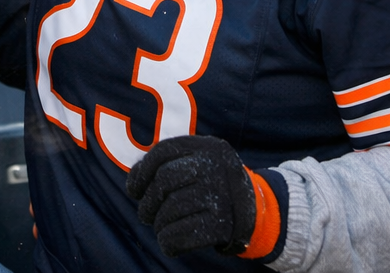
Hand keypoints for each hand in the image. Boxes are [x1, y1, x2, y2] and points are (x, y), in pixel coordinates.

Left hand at [125, 135, 256, 257]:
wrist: (256, 213)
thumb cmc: (214, 186)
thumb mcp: (199, 163)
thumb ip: (169, 164)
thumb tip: (133, 181)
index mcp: (208, 147)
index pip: (163, 151)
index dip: (142, 171)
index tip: (133, 190)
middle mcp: (216, 166)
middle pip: (164, 180)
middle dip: (148, 201)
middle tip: (145, 214)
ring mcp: (221, 195)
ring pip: (171, 208)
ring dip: (159, 223)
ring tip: (160, 227)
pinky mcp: (223, 225)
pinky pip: (182, 234)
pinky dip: (168, 241)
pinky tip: (168, 242)